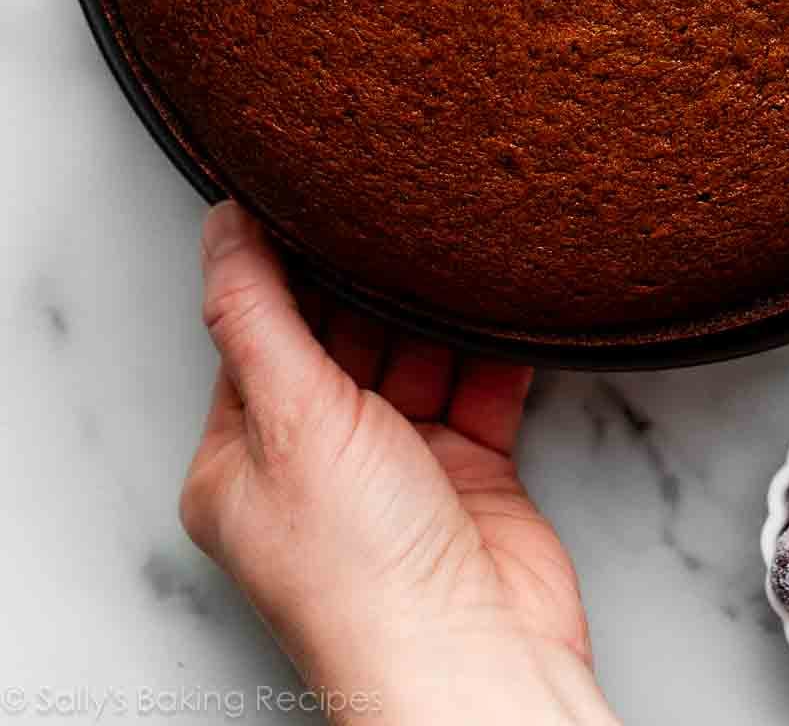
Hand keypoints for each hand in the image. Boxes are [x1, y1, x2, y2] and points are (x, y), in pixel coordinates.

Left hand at [181, 202, 616, 725]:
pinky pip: (479, 385)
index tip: (308, 194)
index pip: (254, 333)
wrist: (472, 659)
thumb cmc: (362, 572)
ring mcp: (397, 467)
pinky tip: (499, 300)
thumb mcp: (289, 418)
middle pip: (338, 338)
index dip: (281, 267)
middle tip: (393, 206)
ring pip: (414, 354)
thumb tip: (224, 225)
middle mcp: (315, 462)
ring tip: (454, 242)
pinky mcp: (469, 471)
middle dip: (366, 283)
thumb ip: (256, 313)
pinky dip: (492, 346)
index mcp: (243, 458)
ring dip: (434, 309)